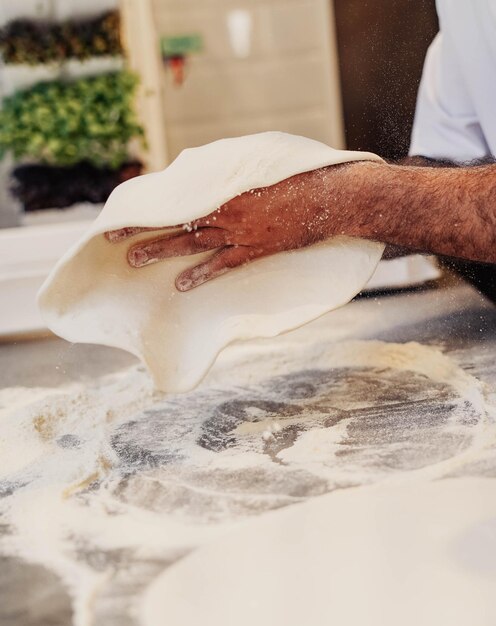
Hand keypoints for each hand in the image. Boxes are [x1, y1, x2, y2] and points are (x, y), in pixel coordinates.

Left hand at [105, 161, 379, 290]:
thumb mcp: (259, 160)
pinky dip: (202, 274)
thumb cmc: (297, 173)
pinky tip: (181, 285)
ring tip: (134, 260)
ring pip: (192, 242)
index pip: (176, 192)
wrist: (331, 196)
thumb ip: (227, 168)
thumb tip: (198, 169)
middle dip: (143, 227)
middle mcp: (226, 207)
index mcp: (224, 183)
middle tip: (113, 237)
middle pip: (175, 218)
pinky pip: (224, 265)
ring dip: (162, 251)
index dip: (149, 201)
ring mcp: (240, 230)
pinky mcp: (257, 249)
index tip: (124, 206)